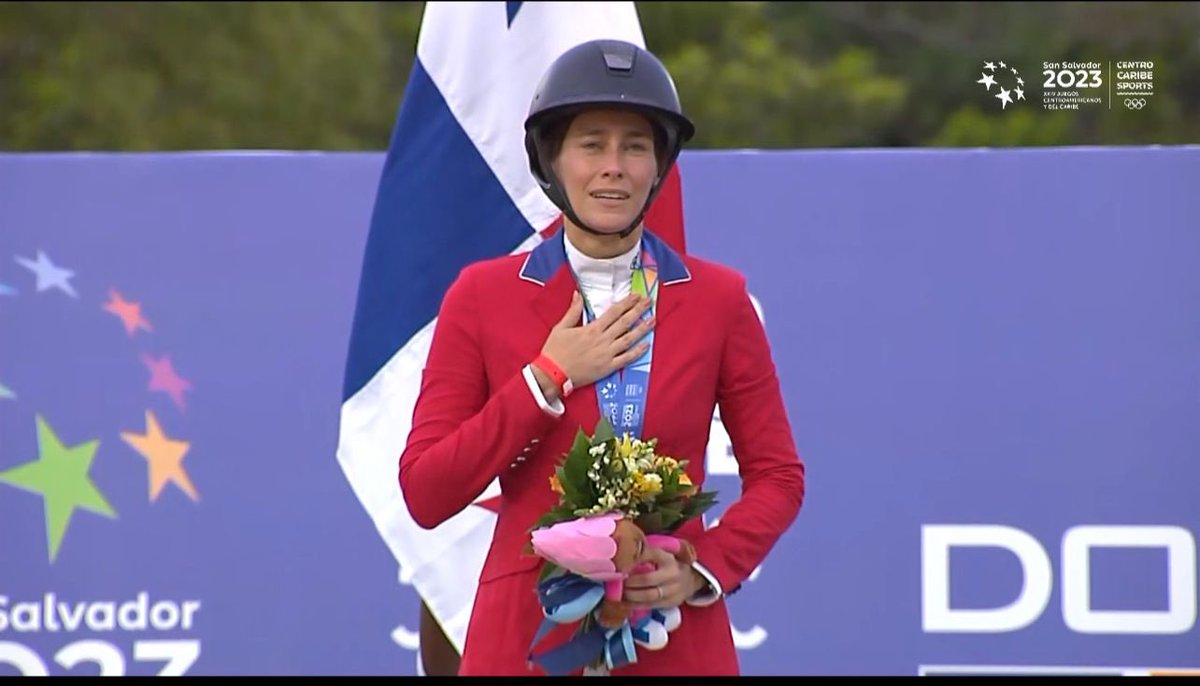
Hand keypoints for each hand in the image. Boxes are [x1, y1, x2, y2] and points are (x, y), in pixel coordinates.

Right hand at [538, 291, 654, 389]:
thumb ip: (573, 311)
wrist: (553, 374)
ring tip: (653, 320)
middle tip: (649, 302)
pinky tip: (646, 345)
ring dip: (642, 329)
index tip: (636, 296)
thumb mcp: (561, 327)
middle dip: (639, 310)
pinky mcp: (608, 367)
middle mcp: (602, 339)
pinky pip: (626, 359)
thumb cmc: (555, 350)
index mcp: (592, 328)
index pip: (614, 312)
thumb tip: (578, 294)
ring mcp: (607, 354)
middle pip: (625, 322)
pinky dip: (637, 352)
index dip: (626, 303)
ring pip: (629, 339)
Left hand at [622, 544, 705, 608]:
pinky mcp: (671, 602)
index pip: (648, 555)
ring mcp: (673, 589)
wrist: (692, 579)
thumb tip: (624, 547)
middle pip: (646, 579)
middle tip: (616, 581)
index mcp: (667, 557)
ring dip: (630, 595)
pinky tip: (626, 602)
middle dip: (629, 582)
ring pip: (648, 595)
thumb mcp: (664, 550)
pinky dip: (636, 605)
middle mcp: (672, 573)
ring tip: (618, 593)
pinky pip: (651, 605)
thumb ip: (648, 550)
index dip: (632, 559)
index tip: (618, 562)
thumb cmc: (670, 562)